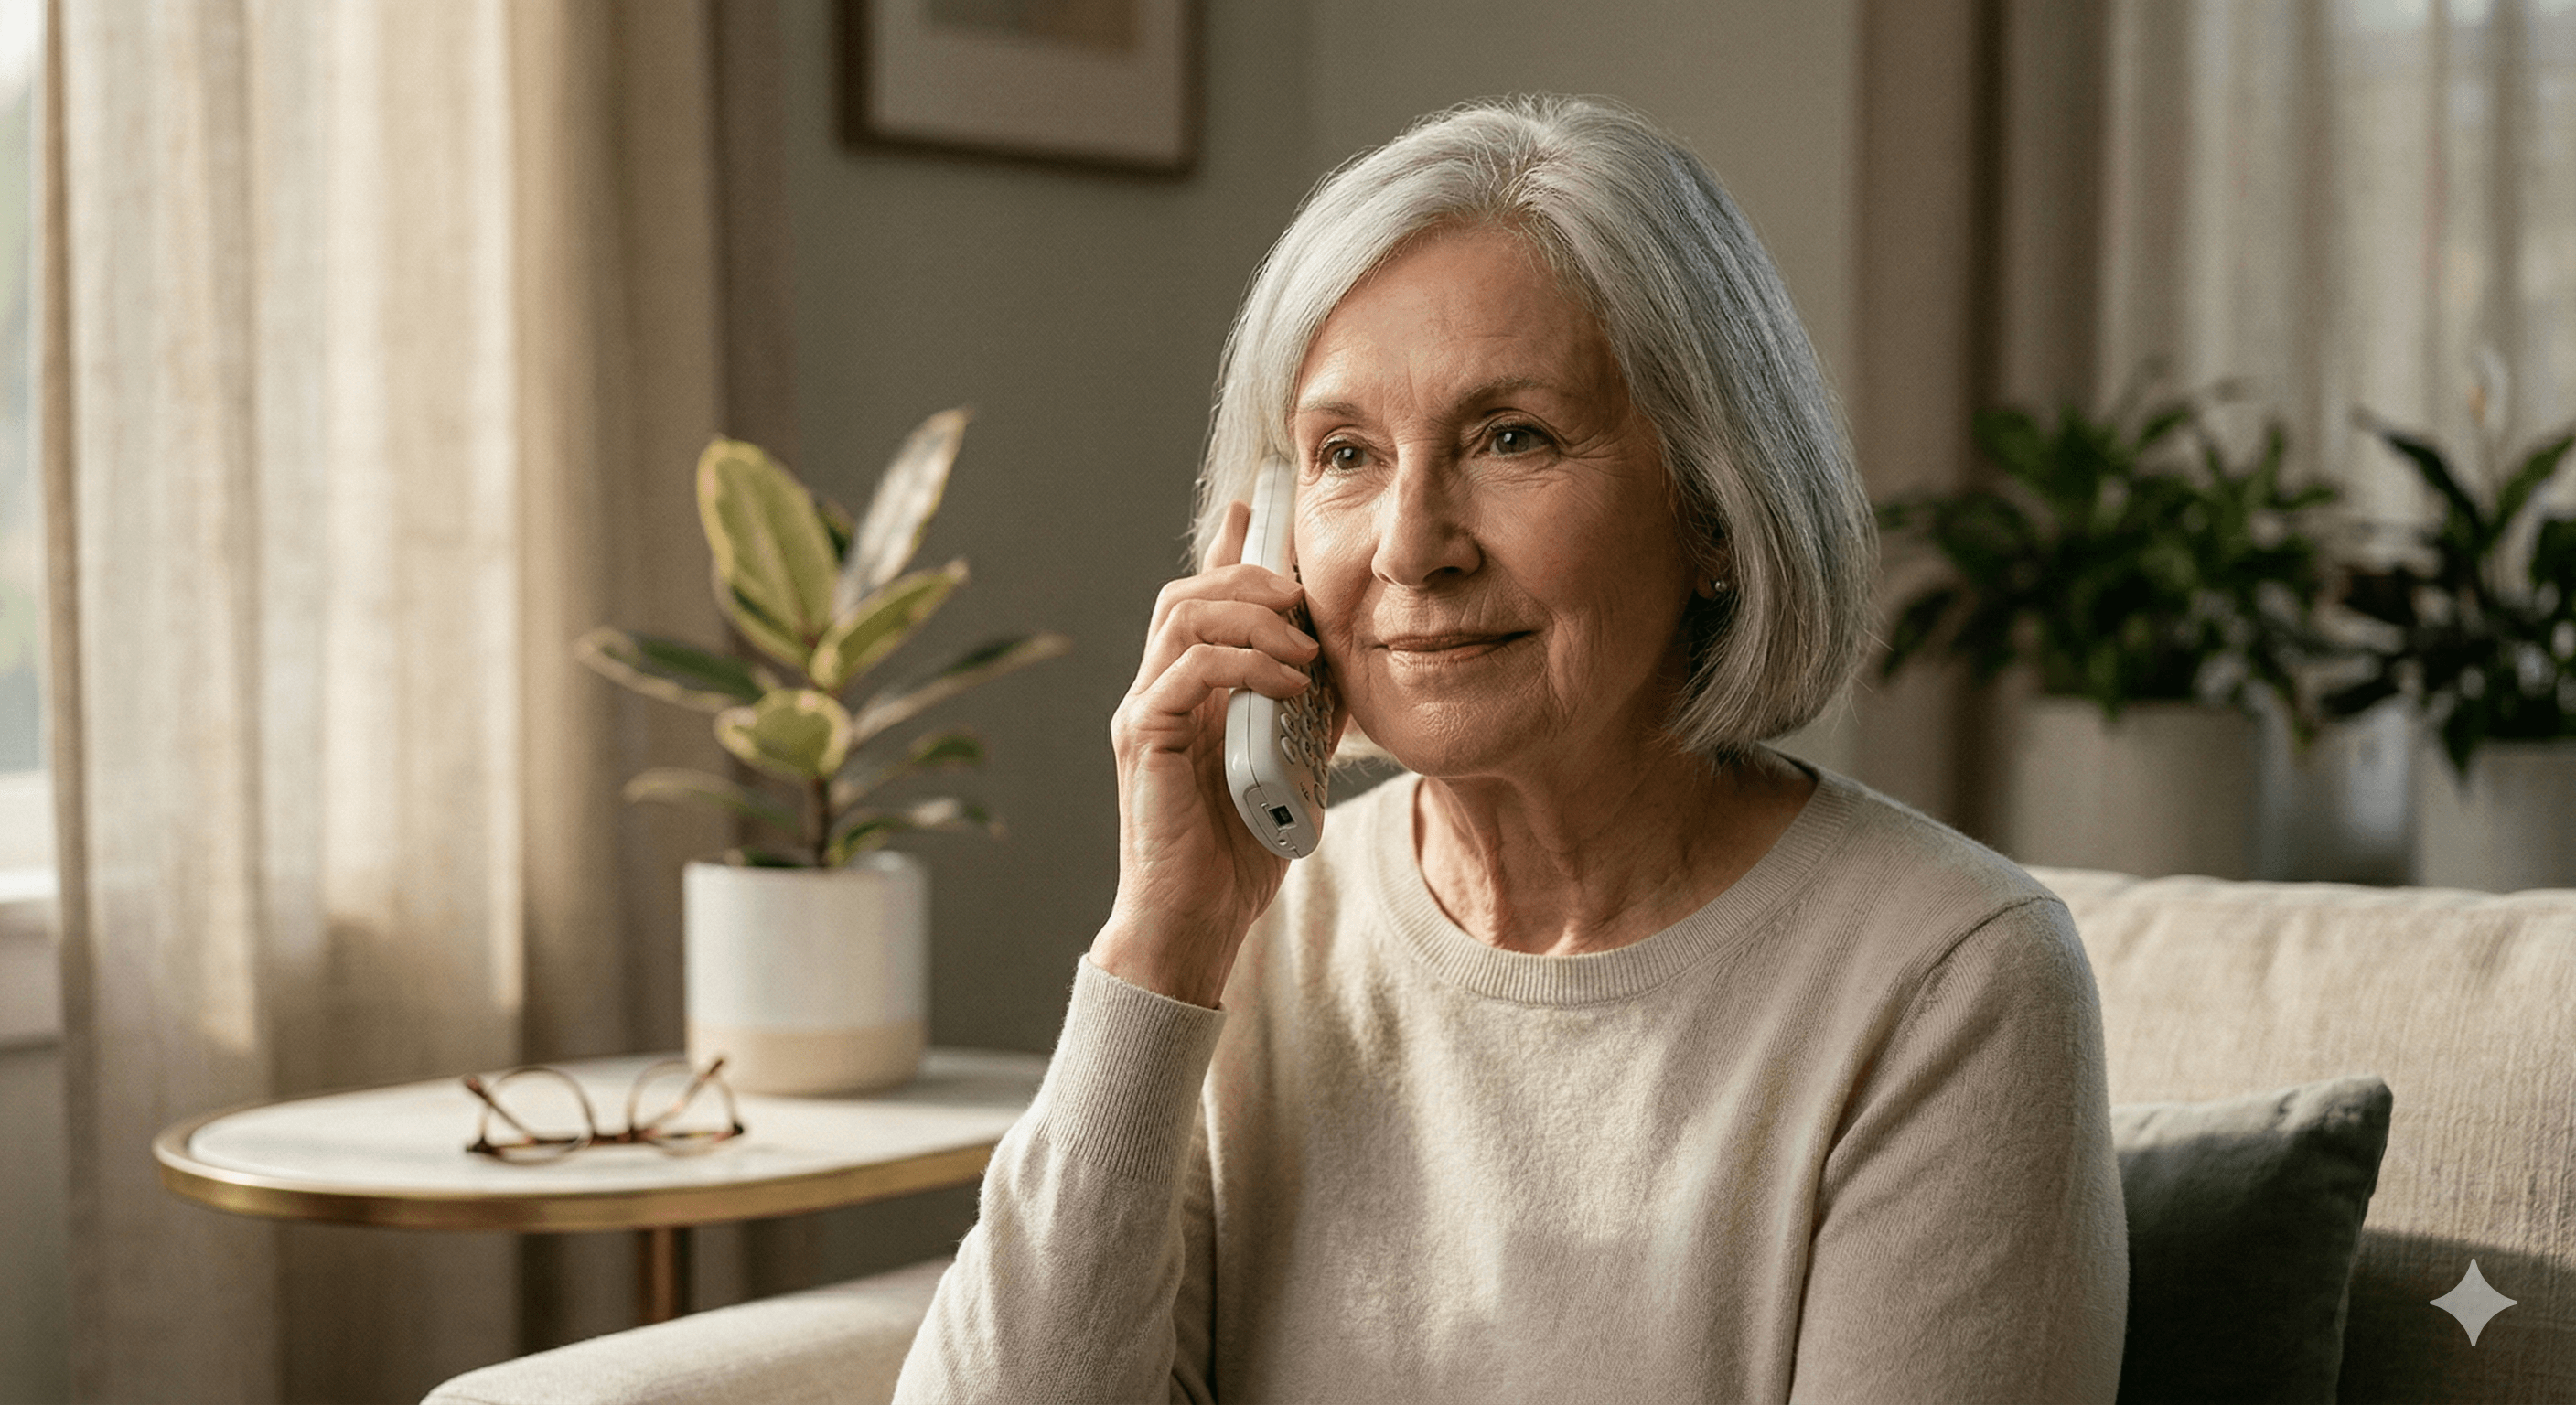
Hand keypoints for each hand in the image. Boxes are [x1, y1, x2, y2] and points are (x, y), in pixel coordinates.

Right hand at [1094, 500, 1319, 1006]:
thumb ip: (1306, 709)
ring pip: (1182, 614)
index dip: (1231, 549)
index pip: (1199, 597)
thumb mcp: (1293, 763)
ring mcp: (1143, 710)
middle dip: (1252, 576)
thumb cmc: (1237, 852)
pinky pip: (1187, 669)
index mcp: (1186, 691)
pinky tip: (1290, 684)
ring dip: (1252, 615)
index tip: (1266, 514)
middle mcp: (1155, 690)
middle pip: (1188, 590)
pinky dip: (1244, 662)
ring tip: (1303, 645)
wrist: (1198, 921)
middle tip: (1305, 597)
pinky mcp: (1143, 738)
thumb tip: (1340, 659)